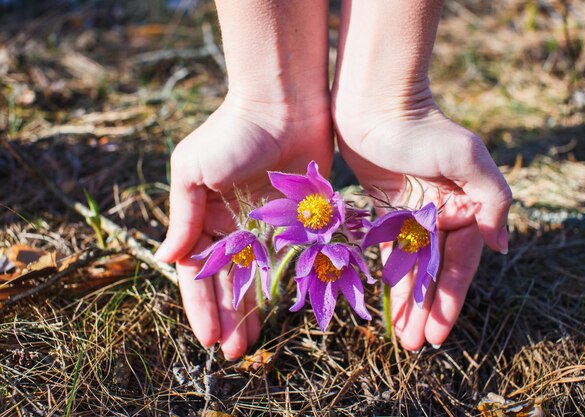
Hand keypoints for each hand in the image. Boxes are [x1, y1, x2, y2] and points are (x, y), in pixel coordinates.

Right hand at [156, 95, 331, 358]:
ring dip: (253, 310)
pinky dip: (282, 286)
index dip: (200, 305)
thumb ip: (183, 217)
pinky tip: (281, 311)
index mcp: (203, 217)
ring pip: (258, 279)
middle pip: (228, 282)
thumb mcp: (193, 171)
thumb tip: (168, 259)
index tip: (209, 337)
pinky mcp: (295, 221)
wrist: (283, 104)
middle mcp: (232, 226)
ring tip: (253, 342)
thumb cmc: (232, 134)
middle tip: (235, 351)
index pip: (197, 272)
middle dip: (228, 315)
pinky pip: (287, 261)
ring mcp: (264, 226)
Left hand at [334, 100, 511, 349]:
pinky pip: (390, 252)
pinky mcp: (388, 212)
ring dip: (409, 301)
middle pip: (436, 273)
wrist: (378, 104)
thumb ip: (492, 198)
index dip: (450, 299)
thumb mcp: (465, 156)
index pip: (460, 264)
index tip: (438, 332)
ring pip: (413, 268)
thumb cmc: (423, 128)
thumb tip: (499, 244)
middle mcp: (444, 216)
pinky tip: (387, 303)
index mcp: (468, 207)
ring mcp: (416, 216)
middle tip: (415, 345)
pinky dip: (390, 277)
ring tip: (402, 337)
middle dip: (428, 310)